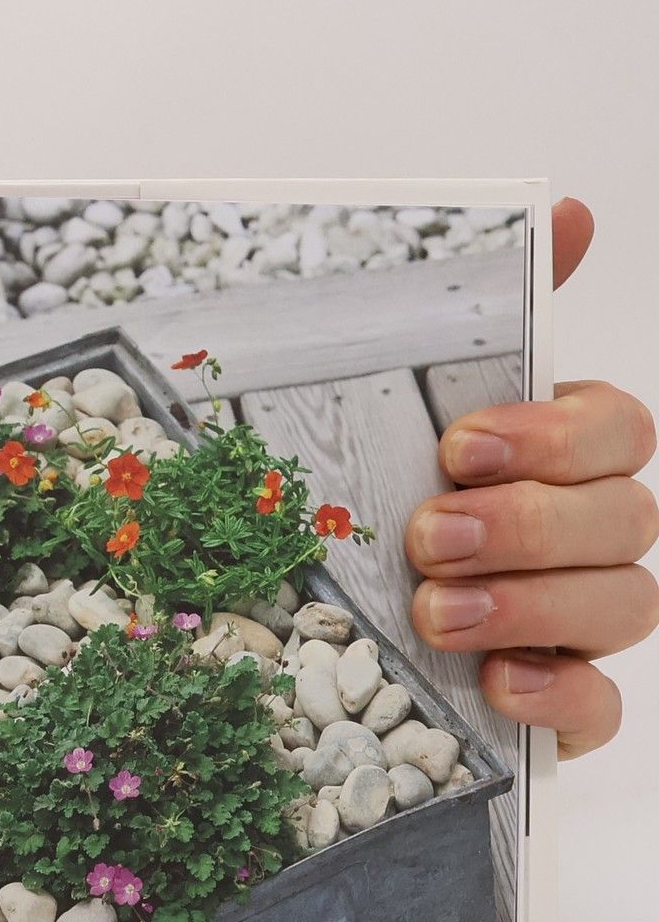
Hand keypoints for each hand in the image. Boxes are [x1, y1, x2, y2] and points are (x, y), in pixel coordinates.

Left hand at [405, 198, 657, 756]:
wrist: (298, 627)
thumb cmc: (364, 504)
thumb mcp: (387, 408)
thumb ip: (478, 320)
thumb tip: (567, 214)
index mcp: (558, 459)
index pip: (618, 430)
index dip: (555, 435)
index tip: (461, 446)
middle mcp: (584, 537)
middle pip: (622, 518)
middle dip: (527, 525)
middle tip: (430, 535)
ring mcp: (578, 624)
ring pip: (623, 605)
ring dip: (530, 605)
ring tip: (436, 612)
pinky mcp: (558, 704)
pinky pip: (601, 707)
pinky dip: (559, 696)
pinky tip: (497, 685)